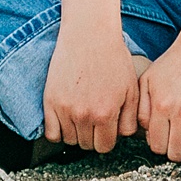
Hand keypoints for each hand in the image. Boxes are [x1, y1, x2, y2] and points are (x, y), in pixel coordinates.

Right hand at [43, 28, 140, 152]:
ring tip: (82, 113)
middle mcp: (84, 115)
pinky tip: (66, 118)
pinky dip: (58, 130)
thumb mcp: (131, 88)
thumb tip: (122, 137)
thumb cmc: (113, 57)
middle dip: (92, 135)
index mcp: (106, 113)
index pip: (104, 147)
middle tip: (94, 116)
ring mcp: (65, 109)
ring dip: (76, 132)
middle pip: (86, 145)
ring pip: (70, 140)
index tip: (105, 127)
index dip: (106, 138)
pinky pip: (51, 134)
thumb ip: (130, 118)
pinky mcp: (50, 101)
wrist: (89, 34)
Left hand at [137, 34, 180, 162]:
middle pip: (175, 153)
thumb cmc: (175, 62)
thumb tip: (144, 133)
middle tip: (178, 144)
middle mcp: (179, 110)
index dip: (160, 147)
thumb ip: (141, 107)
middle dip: (176, 152)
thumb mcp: (149, 79)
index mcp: (160, 104)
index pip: (156, 145)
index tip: (165, 141)